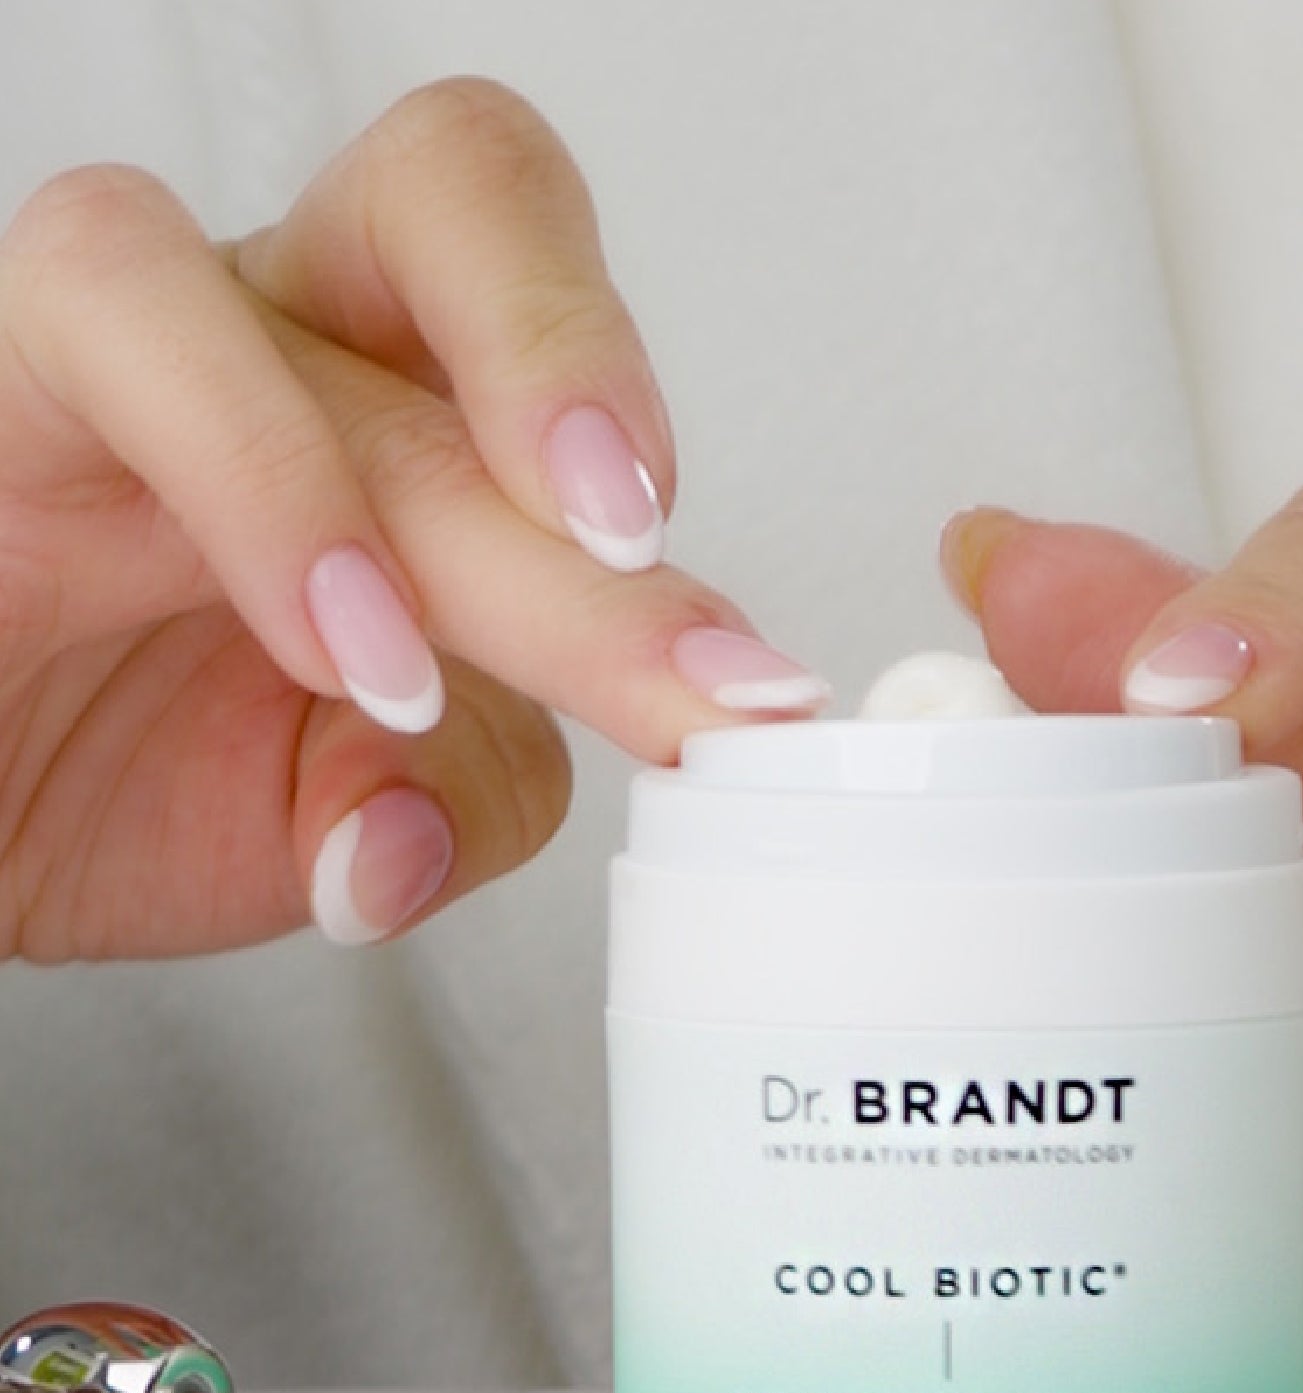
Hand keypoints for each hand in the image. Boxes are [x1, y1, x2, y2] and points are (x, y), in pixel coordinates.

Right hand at [0, 79, 825, 959]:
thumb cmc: (126, 771)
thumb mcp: (340, 820)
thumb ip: (446, 802)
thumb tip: (407, 843)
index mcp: (418, 417)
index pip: (563, 346)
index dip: (690, 494)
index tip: (750, 682)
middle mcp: (290, 339)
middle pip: (459, 199)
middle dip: (576, 379)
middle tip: (639, 556)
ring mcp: (137, 345)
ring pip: (283, 246)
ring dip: (394, 460)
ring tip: (419, 666)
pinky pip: (112, 322)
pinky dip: (255, 493)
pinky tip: (324, 648)